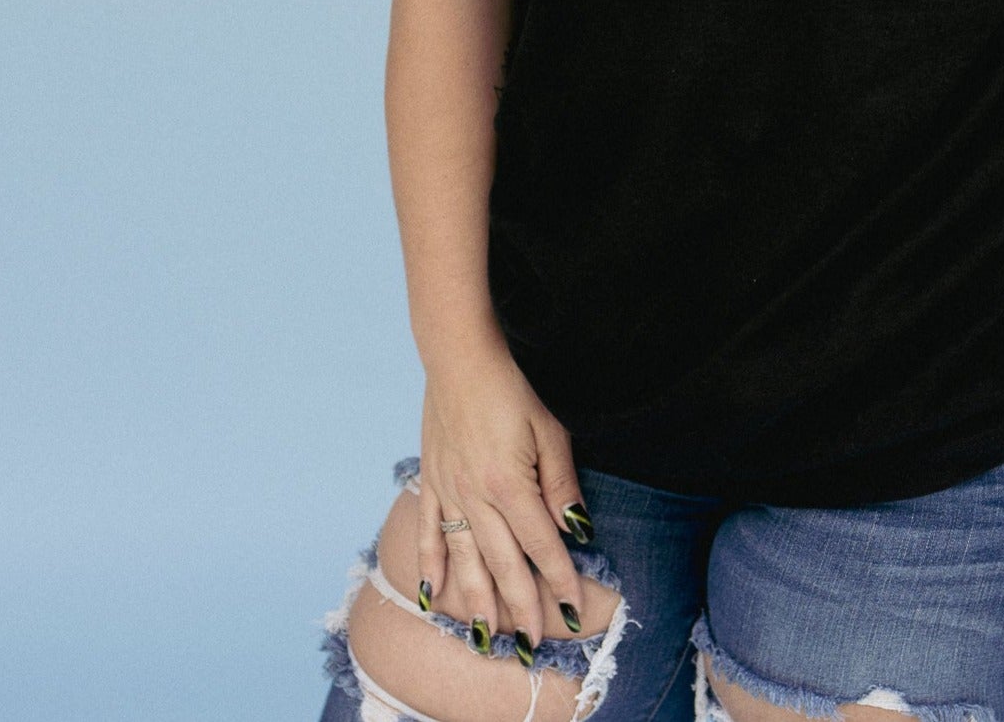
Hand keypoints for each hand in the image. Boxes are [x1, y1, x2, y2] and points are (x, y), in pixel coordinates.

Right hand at [414, 334, 593, 660]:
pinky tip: (434, 594)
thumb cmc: (512, 390)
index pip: (541, 544)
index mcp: (510, 485)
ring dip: (478, 600)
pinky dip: (431, 565)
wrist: (460, 359)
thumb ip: (560, 483)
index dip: (560, 578)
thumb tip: (575, 527)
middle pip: (503, 563)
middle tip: (533, 644)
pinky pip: (428, 532)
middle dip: (522, 607)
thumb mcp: (550, 430)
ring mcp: (449, 492)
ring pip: (466, 559)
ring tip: (487, 635)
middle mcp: (477, 497)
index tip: (574, 609)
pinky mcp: (431, 482)